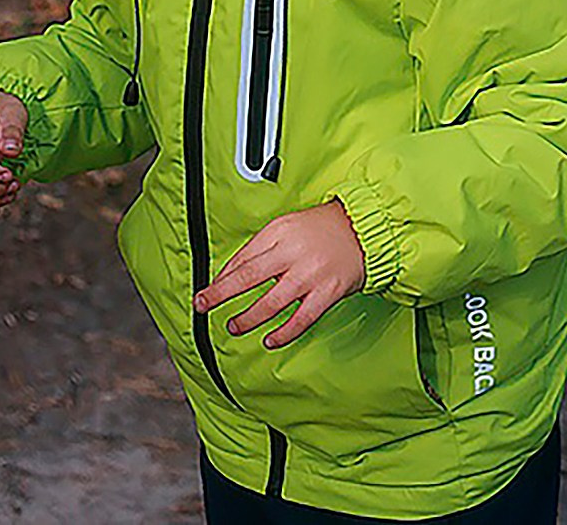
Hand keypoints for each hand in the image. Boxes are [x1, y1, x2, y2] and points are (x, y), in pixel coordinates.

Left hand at [194, 200, 365, 348]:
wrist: (363, 229)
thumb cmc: (321, 229)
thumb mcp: (286, 227)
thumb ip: (261, 249)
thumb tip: (230, 276)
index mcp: (279, 232)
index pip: (242, 258)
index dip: (221, 279)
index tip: (207, 292)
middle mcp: (292, 252)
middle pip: (248, 277)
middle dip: (220, 295)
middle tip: (203, 306)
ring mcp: (310, 274)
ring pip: (271, 303)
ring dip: (248, 318)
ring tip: (234, 326)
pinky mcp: (328, 291)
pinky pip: (302, 319)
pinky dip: (284, 333)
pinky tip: (270, 340)